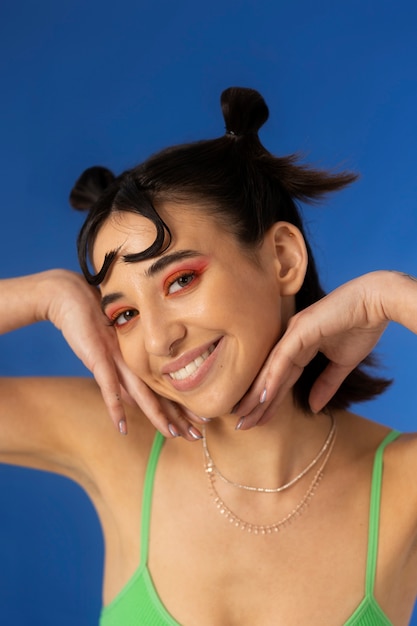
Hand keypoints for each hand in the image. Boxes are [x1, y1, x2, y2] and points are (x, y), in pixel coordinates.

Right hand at [45, 270, 201, 438]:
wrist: (72, 295)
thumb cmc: (91, 321)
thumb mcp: (110, 353)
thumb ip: (121, 377)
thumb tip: (133, 404)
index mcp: (140, 357)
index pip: (164, 386)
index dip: (180, 405)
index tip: (198, 420)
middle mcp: (134, 359)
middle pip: (160, 392)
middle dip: (179, 415)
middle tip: (198, 434)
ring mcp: (118, 358)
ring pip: (143, 392)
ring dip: (158, 415)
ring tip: (174, 434)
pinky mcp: (99, 357)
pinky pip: (109, 388)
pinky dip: (116, 408)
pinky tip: (123, 428)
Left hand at [234, 272, 391, 427]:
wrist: (376, 303)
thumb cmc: (361, 327)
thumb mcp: (342, 364)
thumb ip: (326, 384)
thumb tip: (313, 407)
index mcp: (300, 346)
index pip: (281, 378)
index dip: (269, 401)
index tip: (257, 420)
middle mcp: (291, 340)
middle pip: (270, 376)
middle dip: (256, 402)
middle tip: (241, 424)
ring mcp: (294, 333)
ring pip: (271, 368)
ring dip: (257, 394)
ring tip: (244, 415)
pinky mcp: (301, 329)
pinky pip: (283, 358)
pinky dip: (273, 377)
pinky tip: (263, 396)